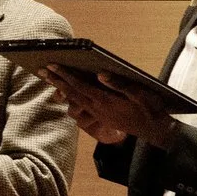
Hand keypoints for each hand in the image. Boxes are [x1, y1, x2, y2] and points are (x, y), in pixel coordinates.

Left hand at [45, 66, 174, 147]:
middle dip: (56, 81)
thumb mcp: (140, 94)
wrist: (155, 131)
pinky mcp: (102, 118)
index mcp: (105, 101)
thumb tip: (101, 73)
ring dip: (62, 90)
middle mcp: (98, 108)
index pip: (80, 85)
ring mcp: (99, 115)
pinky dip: (71, 99)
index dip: (64, 75)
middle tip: (41, 70)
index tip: (51, 65)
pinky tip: (68, 94)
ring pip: (74, 101)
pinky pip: (81, 108)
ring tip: (50, 80)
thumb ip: (120, 84)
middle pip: (72, 93)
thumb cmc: (150, 109)